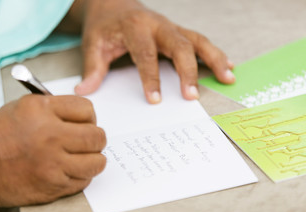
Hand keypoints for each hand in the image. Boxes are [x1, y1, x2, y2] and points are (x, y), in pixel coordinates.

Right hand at [0, 95, 105, 207]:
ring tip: (83, 157)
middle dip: (96, 138)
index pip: (87, 110)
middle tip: (89, 141)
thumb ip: (57, 108)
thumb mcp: (25, 107)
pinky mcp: (53, 185)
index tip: (86, 123)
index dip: (90, 117)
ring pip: (96, 162)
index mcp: (42, 110)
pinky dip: (81, 176)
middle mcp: (50, 135)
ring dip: (93, 159)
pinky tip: (69, 170)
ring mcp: (53, 163)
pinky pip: (83, 181)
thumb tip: (85, 115)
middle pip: (97, 136)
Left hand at [72, 0, 234, 103]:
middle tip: (192, 95)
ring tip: (228, 77)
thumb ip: (92, 68)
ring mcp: (170, 27)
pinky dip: (214, 54)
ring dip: (214, 58)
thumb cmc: (103, 25)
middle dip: (188, 71)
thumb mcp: (93, 44)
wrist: (112, 3)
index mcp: (135, 27)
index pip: (146, 54)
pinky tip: (228, 66)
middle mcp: (157, 24)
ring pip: (197, 40)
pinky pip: (199, 41)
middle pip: (179, 45)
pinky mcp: (177, 32)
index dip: (151, 78)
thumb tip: (84, 92)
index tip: (155, 100)